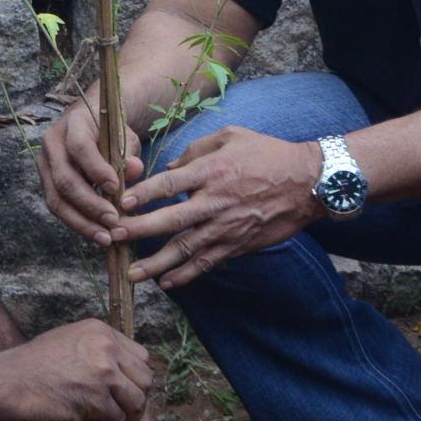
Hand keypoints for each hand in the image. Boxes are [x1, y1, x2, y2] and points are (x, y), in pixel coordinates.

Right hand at [0, 319, 154, 420]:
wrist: (8, 381)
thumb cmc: (33, 369)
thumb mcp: (70, 351)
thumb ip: (100, 363)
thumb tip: (122, 393)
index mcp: (101, 331)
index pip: (140, 357)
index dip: (137, 380)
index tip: (129, 397)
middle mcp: (106, 345)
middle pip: (145, 379)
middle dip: (139, 403)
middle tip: (129, 419)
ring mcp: (102, 370)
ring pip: (136, 401)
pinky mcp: (95, 396)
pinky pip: (117, 419)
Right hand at [38, 96, 143, 246]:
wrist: (88, 125)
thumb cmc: (110, 132)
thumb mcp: (124, 137)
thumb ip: (129, 153)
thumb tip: (135, 169)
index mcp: (73, 124)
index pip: (79, 147)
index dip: (96, 170)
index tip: (116, 189)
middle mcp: (52, 143)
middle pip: (64, 179)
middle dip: (90, 204)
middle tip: (113, 221)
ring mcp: (44, 164)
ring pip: (56, 199)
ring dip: (81, 222)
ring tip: (104, 238)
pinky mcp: (45, 182)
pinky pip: (57, 206)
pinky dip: (77, 222)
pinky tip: (95, 233)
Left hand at [111, 125, 320, 291]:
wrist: (307, 182)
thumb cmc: (268, 153)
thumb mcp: (232, 136)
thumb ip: (196, 150)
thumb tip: (169, 170)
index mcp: (212, 171)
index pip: (170, 184)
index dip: (143, 194)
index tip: (120, 202)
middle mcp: (216, 201)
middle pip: (171, 221)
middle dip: (139, 231)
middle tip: (114, 238)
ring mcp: (227, 227)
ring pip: (186, 249)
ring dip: (156, 263)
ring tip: (132, 274)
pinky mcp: (238, 244)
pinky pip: (207, 263)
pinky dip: (186, 275)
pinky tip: (166, 283)